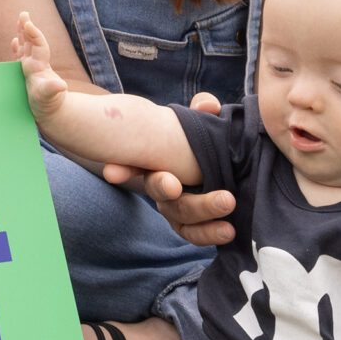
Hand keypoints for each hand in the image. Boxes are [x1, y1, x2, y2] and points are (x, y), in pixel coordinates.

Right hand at [12, 13, 69, 120]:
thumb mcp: (49, 97)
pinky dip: (17, 48)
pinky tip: (14, 41)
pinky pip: (20, 57)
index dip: (34, 34)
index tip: (28, 22)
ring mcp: (31, 69)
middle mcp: (35, 65)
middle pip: (31, 42)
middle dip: (27, 28)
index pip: (38, 45)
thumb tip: (61, 86)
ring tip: (20, 21)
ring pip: (26, 47)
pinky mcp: (27, 74)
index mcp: (39, 66)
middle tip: (24, 13)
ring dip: (23, 34)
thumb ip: (53, 90)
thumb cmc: (49, 105)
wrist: (53, 113)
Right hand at [102, 92, 237, 244]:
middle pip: (159, 190)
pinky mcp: (186, 221)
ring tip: (227, 214)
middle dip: (169, 190)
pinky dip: (207, 233)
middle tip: (193, 191)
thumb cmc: (188, 138)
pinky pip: (192, 232)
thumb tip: (209, 106)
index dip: (122, 169)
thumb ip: (200, 109)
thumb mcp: (193, 120)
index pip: (131, 164)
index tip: (112, 173)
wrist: (199, 165)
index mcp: (153, 159)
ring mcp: (171, 204)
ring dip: (202, 214)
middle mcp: (158, 183)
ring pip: (180, 215)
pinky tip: (228, 231)